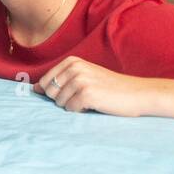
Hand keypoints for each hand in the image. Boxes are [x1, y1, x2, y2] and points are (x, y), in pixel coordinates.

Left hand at [33, 56, 147, 116]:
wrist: (139, 93)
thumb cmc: (110, 88)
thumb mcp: (84, 76)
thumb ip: (60, 80)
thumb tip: (34, 88)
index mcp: (71, 61)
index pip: (45, 82)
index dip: (55, 93)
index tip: (73, 93)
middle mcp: (74, 68)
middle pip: (50, 93)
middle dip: (63, 100)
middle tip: (84, 97)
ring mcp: (80, 80)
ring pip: (59, 102)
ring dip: (74, 106)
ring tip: (92, 100)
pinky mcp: (86, 94)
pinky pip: (70, 109)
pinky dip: (81, 111)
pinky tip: (95, 105)